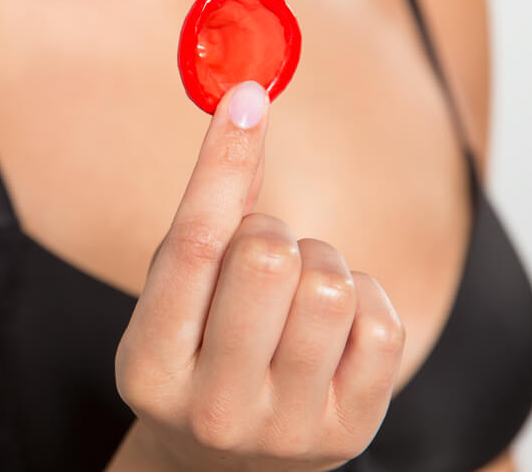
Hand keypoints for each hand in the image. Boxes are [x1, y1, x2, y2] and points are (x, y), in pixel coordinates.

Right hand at [114, 81, 404, 471]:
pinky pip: (380, 320)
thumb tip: (247, 108)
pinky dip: (361, 296)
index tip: (247, 95)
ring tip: (297, 292)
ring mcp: (286, 427)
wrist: (222, 466)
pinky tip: (333, 319)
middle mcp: (214, 404)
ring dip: (318, 263)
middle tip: (263, 254)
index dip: (222, 162)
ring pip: (331, 285)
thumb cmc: (193, 356)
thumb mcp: (172, 300)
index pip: (193, 245)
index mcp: (151, 364)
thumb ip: (207, 220)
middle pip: (269, 258)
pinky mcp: (350, 431)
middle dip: (273, 231)